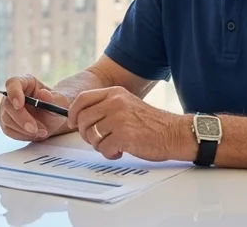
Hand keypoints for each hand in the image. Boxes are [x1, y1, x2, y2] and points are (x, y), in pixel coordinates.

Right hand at [0, 74, 70, 140]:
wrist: (52, 119)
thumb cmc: (55, 106)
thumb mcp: (60, 102)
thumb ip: (54, 99)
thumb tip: (44, 94)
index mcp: (24, 82)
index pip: (12, 83)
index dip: (13, 93)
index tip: (19, 105)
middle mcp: (12, 94)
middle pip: (8, 105)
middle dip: (21, 118)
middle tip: (34, 128)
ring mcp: (6, 109)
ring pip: (7, 119)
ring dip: (24, 129)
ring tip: (42, 131)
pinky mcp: (6, 123)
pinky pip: (9, 131)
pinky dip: (23, 135)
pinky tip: (34, 134)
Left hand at [68, 86, 190, 161]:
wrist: (174, 133)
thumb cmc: (151, 123)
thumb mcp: (127, 104)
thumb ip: (106, 107)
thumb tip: (80, 118)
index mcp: (114, 93)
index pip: (82, 99)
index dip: (72, 113)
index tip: (72, 123)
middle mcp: (115, 103)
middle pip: (83, 120)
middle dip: (86, 134)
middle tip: (98, 140)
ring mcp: (118, 119)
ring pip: (91, 136)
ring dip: (99, 145)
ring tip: (114, 145)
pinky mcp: (123, 136)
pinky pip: (103, 148)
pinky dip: (110, 154)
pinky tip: (121, 151)